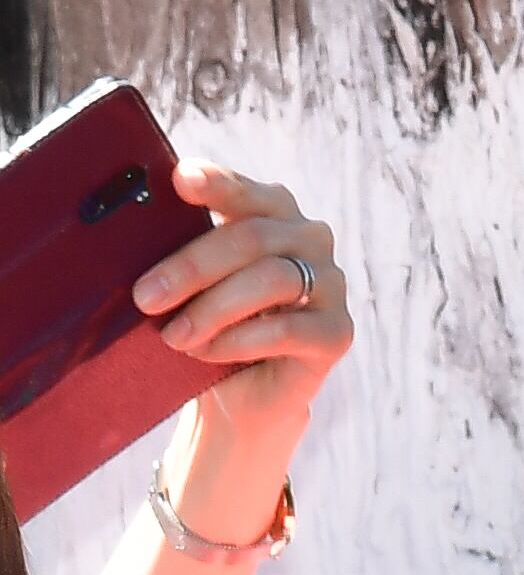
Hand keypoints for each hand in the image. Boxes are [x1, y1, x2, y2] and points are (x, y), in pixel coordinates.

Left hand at [133, 162, 351, 441]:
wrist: (238, 394)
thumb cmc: (207, 325)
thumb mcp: (189, 280)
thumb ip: (180, 245)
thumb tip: (134, 227)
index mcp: (273, 213)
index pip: (247, 189)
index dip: (218, 183)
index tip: (180, 181)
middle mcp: (311, 240)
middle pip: (254, 236)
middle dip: (192, 267)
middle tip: (145, 297)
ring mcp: (331, 285)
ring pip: (273, 279)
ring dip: (213, 309)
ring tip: (174, 336)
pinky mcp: (338, 332)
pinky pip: (287, 328)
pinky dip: (237, 341)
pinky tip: (206, 353)